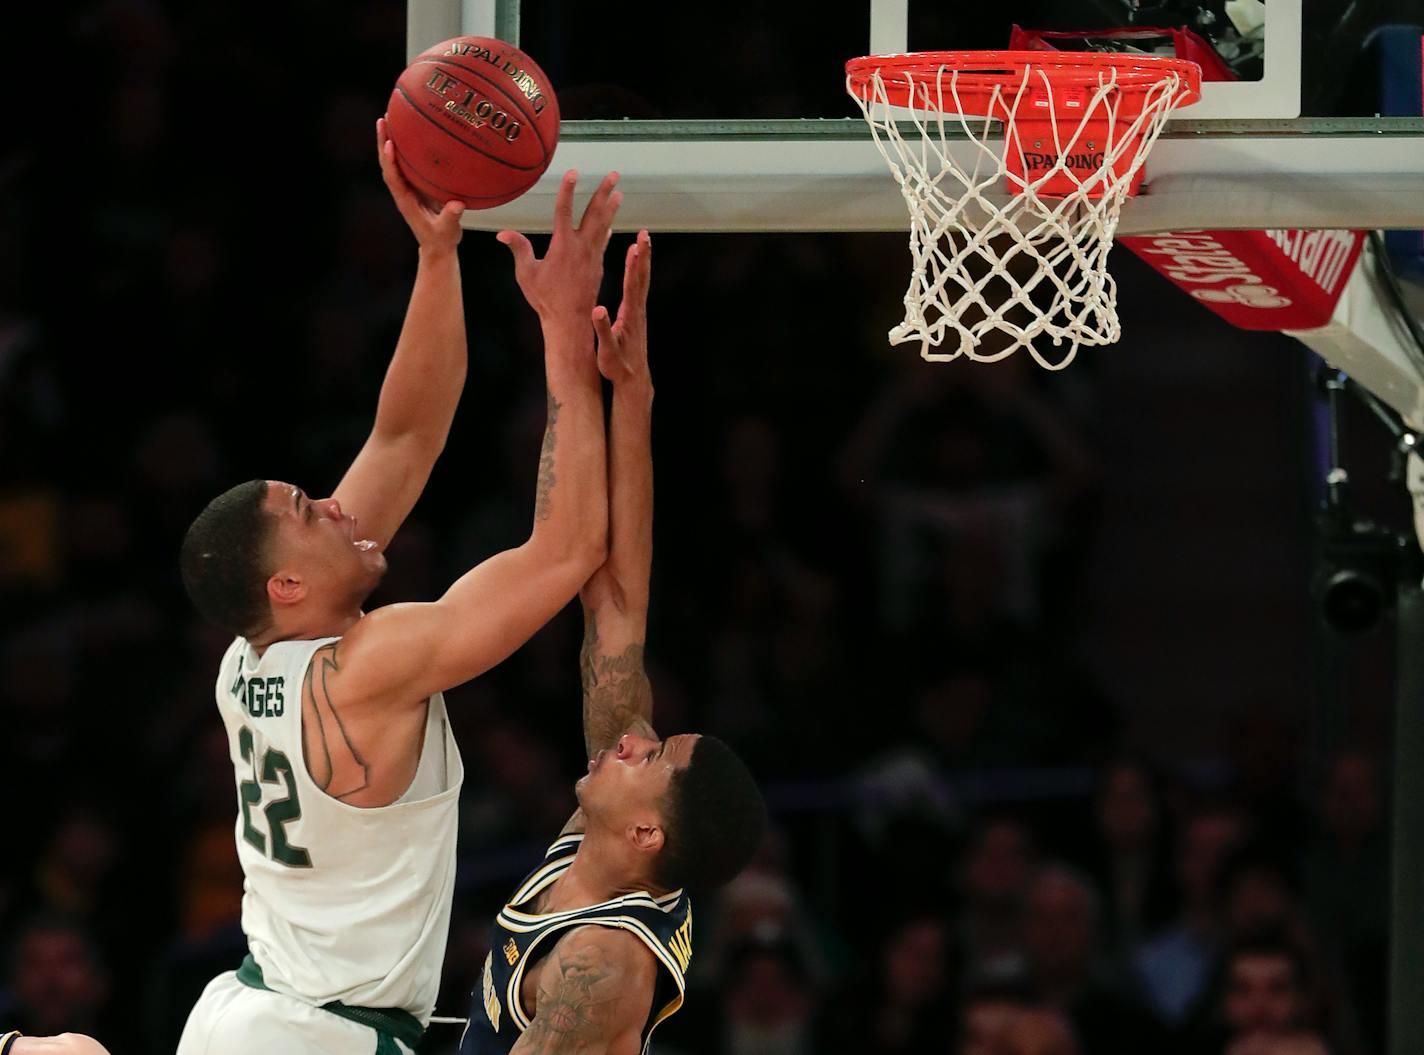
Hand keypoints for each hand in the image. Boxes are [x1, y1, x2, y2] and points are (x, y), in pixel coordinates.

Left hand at [377, 116, 463, 252]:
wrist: (437, 247)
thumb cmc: (442, 239)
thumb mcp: (448, 230)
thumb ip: (451, 217)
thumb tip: (457, 204)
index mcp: (405, 201)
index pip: (393, 177)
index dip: (390, 161)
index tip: (389, 143)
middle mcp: (402, 191)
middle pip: (388, 163)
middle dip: (384, 141)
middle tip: (384, 119)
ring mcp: (407, 188)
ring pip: (395, 161)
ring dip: (391, 139)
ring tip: (391, 118)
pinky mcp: (415, 186)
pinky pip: (407, 163)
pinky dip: (406, 147)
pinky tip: (412, 133)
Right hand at [498, 171, 621, 326]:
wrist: (570, 322)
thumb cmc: (545, 299)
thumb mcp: (527, 273)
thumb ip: (519, 249)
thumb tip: (502, 233)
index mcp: (563, 245)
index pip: (564, 210)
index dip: (568, 189)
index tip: (574, 172)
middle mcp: (582, 247)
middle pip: (594, 213)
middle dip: (604, 192)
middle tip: (614, 175)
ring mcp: (592, 257)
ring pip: (604, 226)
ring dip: (611, 208)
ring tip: (619, 193)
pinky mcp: (597, 267)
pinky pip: (603, 243)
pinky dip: (607, 231)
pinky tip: (610, 224)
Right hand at [591, 230, 650, 386]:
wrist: (632, 378)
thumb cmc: (617, 366)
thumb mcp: (606, 350)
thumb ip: (602, 330)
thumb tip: (597, 310)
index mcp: (629, 316)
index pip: (632, 286)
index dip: (634, 266)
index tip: (635, 247)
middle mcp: (637, 310)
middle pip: (642, 278)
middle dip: (644, 255)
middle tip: (645, 234)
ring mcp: (639, 312)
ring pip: (642, 281)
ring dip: (643, 260)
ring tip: (644, 241)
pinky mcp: (637, 314)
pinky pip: (638, 287)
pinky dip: (639, 271)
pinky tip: (637, 263)